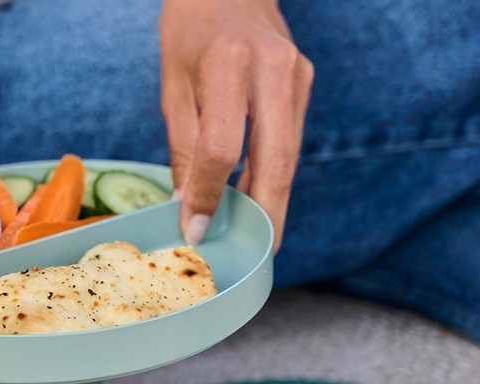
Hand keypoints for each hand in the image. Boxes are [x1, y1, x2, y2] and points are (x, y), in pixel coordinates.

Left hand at [160, 0, 312, 249]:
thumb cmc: (191, 30)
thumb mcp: (173, 85)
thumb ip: (184, 147)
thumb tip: (187, 207)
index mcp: (229, 65)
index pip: (221, 149)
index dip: (207, 196)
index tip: (194, 231)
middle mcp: (274, 70)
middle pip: (274, 163)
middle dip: (264, 217)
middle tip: (254, 257)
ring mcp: (298, 77)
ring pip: (288, 158)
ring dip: (272, 201)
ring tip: (255, 239)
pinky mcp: (305, 84)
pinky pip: (290, 142)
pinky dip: (274, 175)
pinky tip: (259, 200)